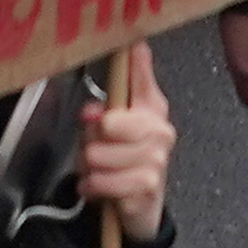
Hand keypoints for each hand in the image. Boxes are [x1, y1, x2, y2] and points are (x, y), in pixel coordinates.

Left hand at [77, 62, 177, 240]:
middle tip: (93, 150)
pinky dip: (92, 187)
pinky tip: (99, 187)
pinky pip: (102, 181)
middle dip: (89, 141)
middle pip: (105, 124)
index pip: (141, 77)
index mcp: (152, 108)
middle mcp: (159, 130)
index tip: (130, 41)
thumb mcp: (115, 129)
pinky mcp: (147, 187)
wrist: (142, 205)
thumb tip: (92, 106)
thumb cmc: (124, 160)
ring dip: (88, 168)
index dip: (133, 61)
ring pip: (98, 155)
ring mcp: (156, 159)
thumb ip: (103, 109)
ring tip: (98, 171)